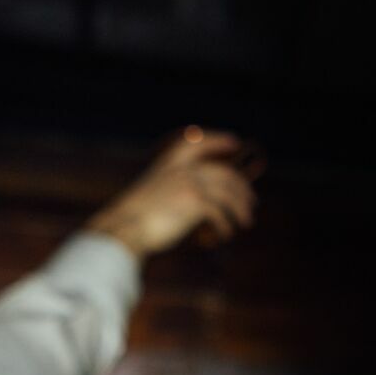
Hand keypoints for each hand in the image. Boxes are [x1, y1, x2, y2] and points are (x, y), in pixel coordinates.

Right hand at [85, 126, 261, 257]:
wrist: (123, 227)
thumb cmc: (134, 219)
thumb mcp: (153, 196)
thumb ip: (174, 191)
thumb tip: (200, 204)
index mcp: (169, 164)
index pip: (197, 143)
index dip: (218, 140)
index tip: (235, 141)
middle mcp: (181, 169)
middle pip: (224, 172)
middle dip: (242, 187)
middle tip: (252, 202)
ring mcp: (188, 183)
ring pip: (228, 192)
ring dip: (241, 208)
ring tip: (246, 222)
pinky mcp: (193, 201)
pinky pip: (220, 213)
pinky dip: (226, 225)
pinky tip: (226, 234)